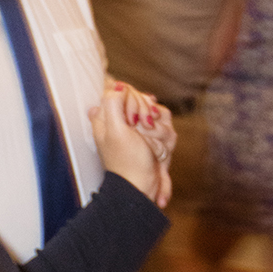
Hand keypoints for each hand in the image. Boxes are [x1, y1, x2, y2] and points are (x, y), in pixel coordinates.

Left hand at [90, 86, 170, 207]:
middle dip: (147, 116)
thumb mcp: (115, 130)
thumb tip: (118, 85)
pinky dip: (165, 137)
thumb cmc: (128, 162)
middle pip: (142, 98)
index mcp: (105, 116)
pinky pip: (166, 124)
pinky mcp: (153, 135)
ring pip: (158, 110)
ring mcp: (139, 127)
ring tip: (150, 147)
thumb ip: (113, 103)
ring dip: (158, 130)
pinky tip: (157, 150)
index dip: (131, 101)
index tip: (131, 120)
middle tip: (142, 134)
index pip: (122, 89)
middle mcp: (121, 119)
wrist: (143, 186)